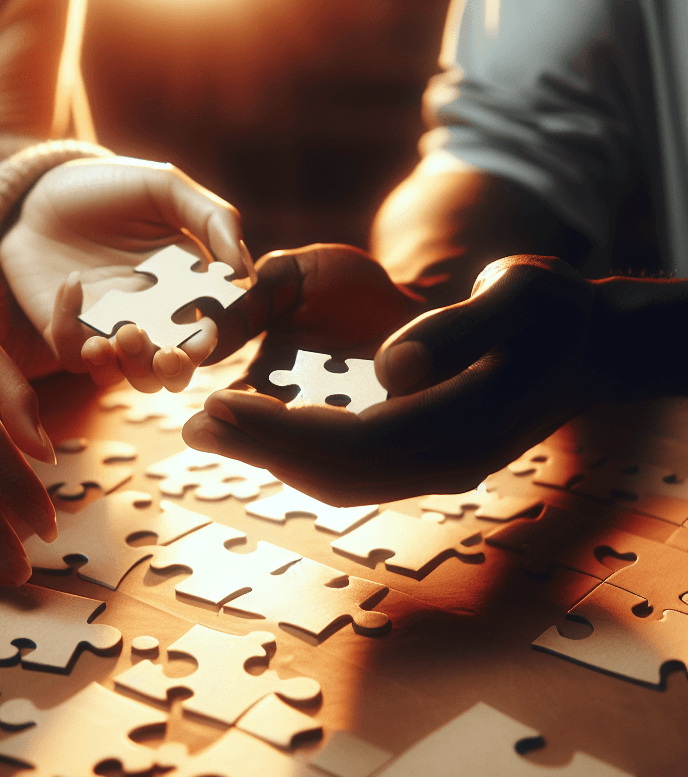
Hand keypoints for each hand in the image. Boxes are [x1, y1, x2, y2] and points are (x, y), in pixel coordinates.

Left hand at [0, 157, 251, 392]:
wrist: (37, 189)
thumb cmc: (108, 188)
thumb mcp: (165, 188)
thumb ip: (213, 219)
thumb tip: (243, 271)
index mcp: (181, 292)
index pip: (203, 335)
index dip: (206, 345)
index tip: (202, 334)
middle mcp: (147, 320)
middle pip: (167, 372)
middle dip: (170, 373)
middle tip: (164, 356)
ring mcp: (104, 330)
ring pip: (122, 377)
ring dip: (125, 366)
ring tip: (118, 334)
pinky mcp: (64, 332)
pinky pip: (71, 353)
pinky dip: (71, 327)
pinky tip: (72, 282)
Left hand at [184, 255, 617, 504]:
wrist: (585, 347)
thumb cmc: (553, 313)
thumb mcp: (520, 297)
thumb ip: (457, 331)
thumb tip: (389, 369)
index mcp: (466, 427)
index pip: (355, 441)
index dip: (280, 430)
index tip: (217, 405)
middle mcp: (445, 463)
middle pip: (335, 472)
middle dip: (259, 450)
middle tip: (191, 427)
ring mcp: (434, 468)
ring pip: (338, 479)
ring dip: (270, 457)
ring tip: (209, 429)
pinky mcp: (423, 458)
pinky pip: (350, 469)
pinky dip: (299, 453)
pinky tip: (261, 428)